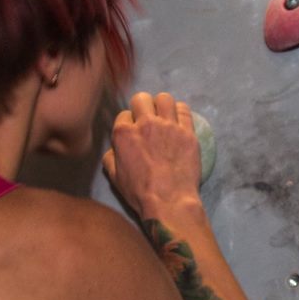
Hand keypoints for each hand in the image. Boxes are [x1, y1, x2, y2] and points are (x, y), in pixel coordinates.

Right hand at [103, 92, 201, 216]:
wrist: (169, 201)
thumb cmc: (140, 192)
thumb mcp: (114, 177)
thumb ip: (111, 157)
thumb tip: (114, 149)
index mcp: (124, 133)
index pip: (123, 114)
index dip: (128, 122)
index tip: (133, 131)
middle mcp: (145, 124)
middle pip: (142, 99)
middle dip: (142, 106)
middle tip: (147, 119)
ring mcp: (168, 126)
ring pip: (165, 99)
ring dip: (162, 105)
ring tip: (164, 116)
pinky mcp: (187, 132)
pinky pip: (184, 110)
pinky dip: (180, 113)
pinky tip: (179, 121)